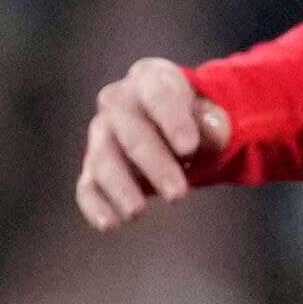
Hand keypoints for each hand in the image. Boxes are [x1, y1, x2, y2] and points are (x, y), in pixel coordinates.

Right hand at [77, 56, 230, 227]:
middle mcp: (117, 102)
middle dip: (153, 164)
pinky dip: (95, 205)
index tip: (189, 147)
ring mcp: (102, 135)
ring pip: (104, 159)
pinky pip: (87, 185)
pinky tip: (109, 224)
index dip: (172, 120)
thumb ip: (214, 121)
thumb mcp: (208, 113)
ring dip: (120, 187)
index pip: (158, 95)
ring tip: (137, 212)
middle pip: (130, 131)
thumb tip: (215, 127)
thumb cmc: (190, 117)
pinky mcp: (94, 167)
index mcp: (150, 80)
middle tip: (178, 195)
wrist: (169, 125)